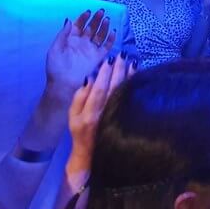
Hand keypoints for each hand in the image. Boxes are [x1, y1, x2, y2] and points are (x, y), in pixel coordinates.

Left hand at [46, 10, 115, 99]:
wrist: (63, 84)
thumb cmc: (56, 67)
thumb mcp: (55, 49)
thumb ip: (62, 34)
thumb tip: (69, 20)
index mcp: (71, 40)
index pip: (79, 25)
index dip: (83, 18)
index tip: (88, 12)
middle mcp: (82, 43)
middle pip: (91, 28)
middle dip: (96, 19)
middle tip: (101, 11)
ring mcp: (91, 50)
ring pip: (100, 35)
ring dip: (104, 27)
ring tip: (107, 19)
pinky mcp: (98, 57)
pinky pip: (107, 46)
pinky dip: (111, 39)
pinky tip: (112, 32)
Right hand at [65, 56, 133, 192]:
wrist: (91, 153)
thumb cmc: (80, 131)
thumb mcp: (72, 116)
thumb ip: (79, 96)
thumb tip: (90, 78)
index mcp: (90, 114)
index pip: (99, 89)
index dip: (104, 73)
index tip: (108, 59)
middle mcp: (105, 114)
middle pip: (114, 87)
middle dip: (118, 69)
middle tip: (121, 55)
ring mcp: (118, 116)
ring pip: (125, 91)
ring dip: (129, 74)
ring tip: (131, 60)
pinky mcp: (127, 117)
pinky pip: (132, 97)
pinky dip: (135, 84)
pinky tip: (138, 74)